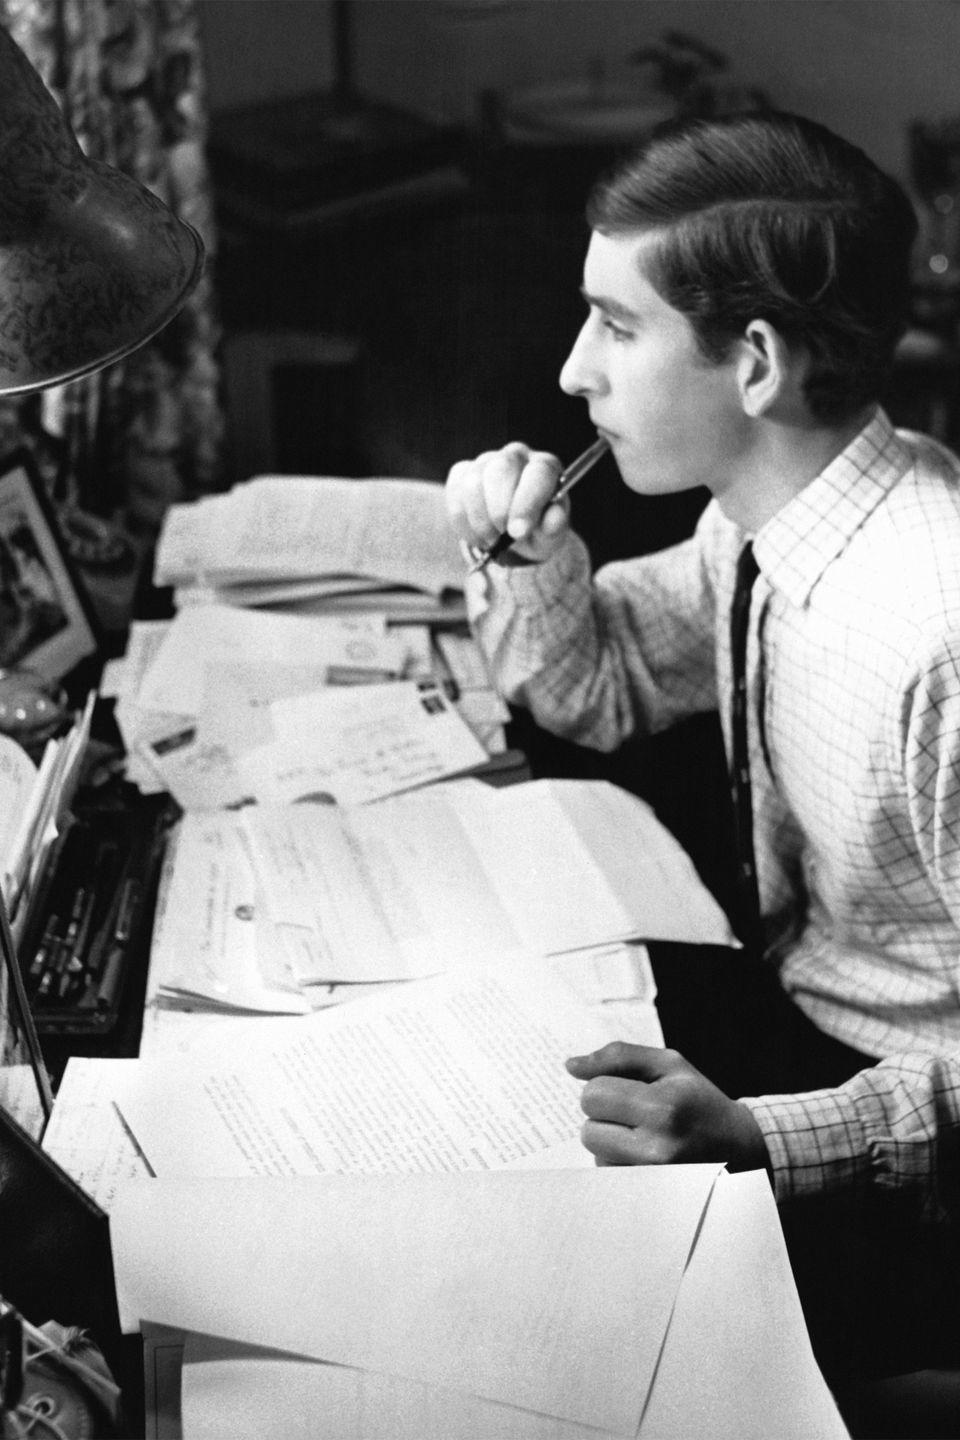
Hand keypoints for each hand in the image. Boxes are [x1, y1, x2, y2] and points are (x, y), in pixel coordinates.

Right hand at [445, 443, 570, 563]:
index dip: (526, 503)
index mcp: (545, 467)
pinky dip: (463, 522)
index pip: (538, 473)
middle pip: (500, 469)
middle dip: (498, 510)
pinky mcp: (462, 472)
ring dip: (480, 520)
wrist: (514, 535)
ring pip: (473, 483)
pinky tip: (477, 534)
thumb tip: (552, 518)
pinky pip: (454, 493)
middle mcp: (516, 455)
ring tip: (492, 540)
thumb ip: (554, 526)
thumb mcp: (551, 534)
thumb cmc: (538, 531)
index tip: (517, 532)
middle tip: (501, 537)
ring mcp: (486, 460)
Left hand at [565, 1042, 770, 1171]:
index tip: (627, 1091)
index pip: (593, 1095)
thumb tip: (571, 1066)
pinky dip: (620, 1164)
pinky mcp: (651, 1198)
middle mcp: (658, 1147)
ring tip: (646, 1136)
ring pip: (596, 1156)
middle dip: (605, 1118)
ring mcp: (654, 1180)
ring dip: (612, 1143)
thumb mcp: (669, 1065)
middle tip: (637, 1114)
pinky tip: (646, 1157)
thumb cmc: (699, 1100)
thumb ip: (618, 1057)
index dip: (604, 1088)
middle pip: (588, 1129)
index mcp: (663, 1106)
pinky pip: (609, 1177)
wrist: (741, 1148)